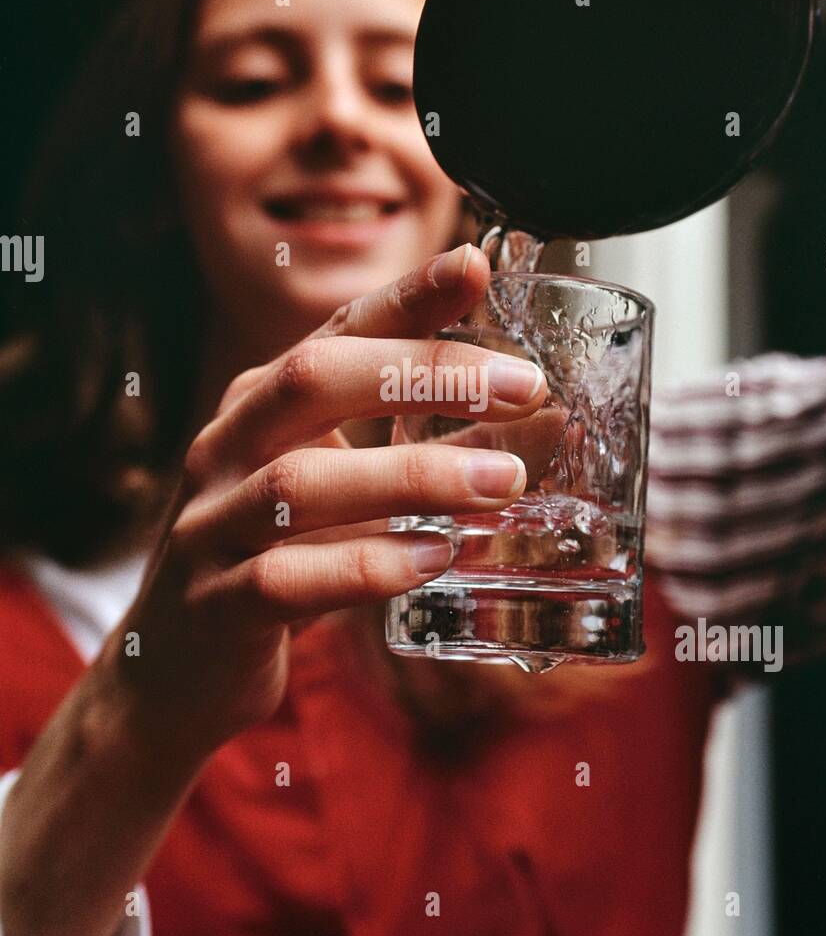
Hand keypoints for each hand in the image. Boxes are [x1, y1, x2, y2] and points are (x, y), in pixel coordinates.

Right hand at [105, 243, 547, 754]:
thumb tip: (542, 424)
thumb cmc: (278, 562)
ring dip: (412, 477)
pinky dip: (366, 565)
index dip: (405, 298)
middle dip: (421, 373)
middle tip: (522, 386)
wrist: (173, 670)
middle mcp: (227, 448)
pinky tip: (432, 557)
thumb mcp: (349, 496)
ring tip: (501, 483)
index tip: (474, 265)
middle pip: (311, 381)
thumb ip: (432, 455)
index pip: (337, 333)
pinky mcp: (215, 606)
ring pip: (300, 483)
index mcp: (261, 406)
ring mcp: (212, 525)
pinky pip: (286, 579)